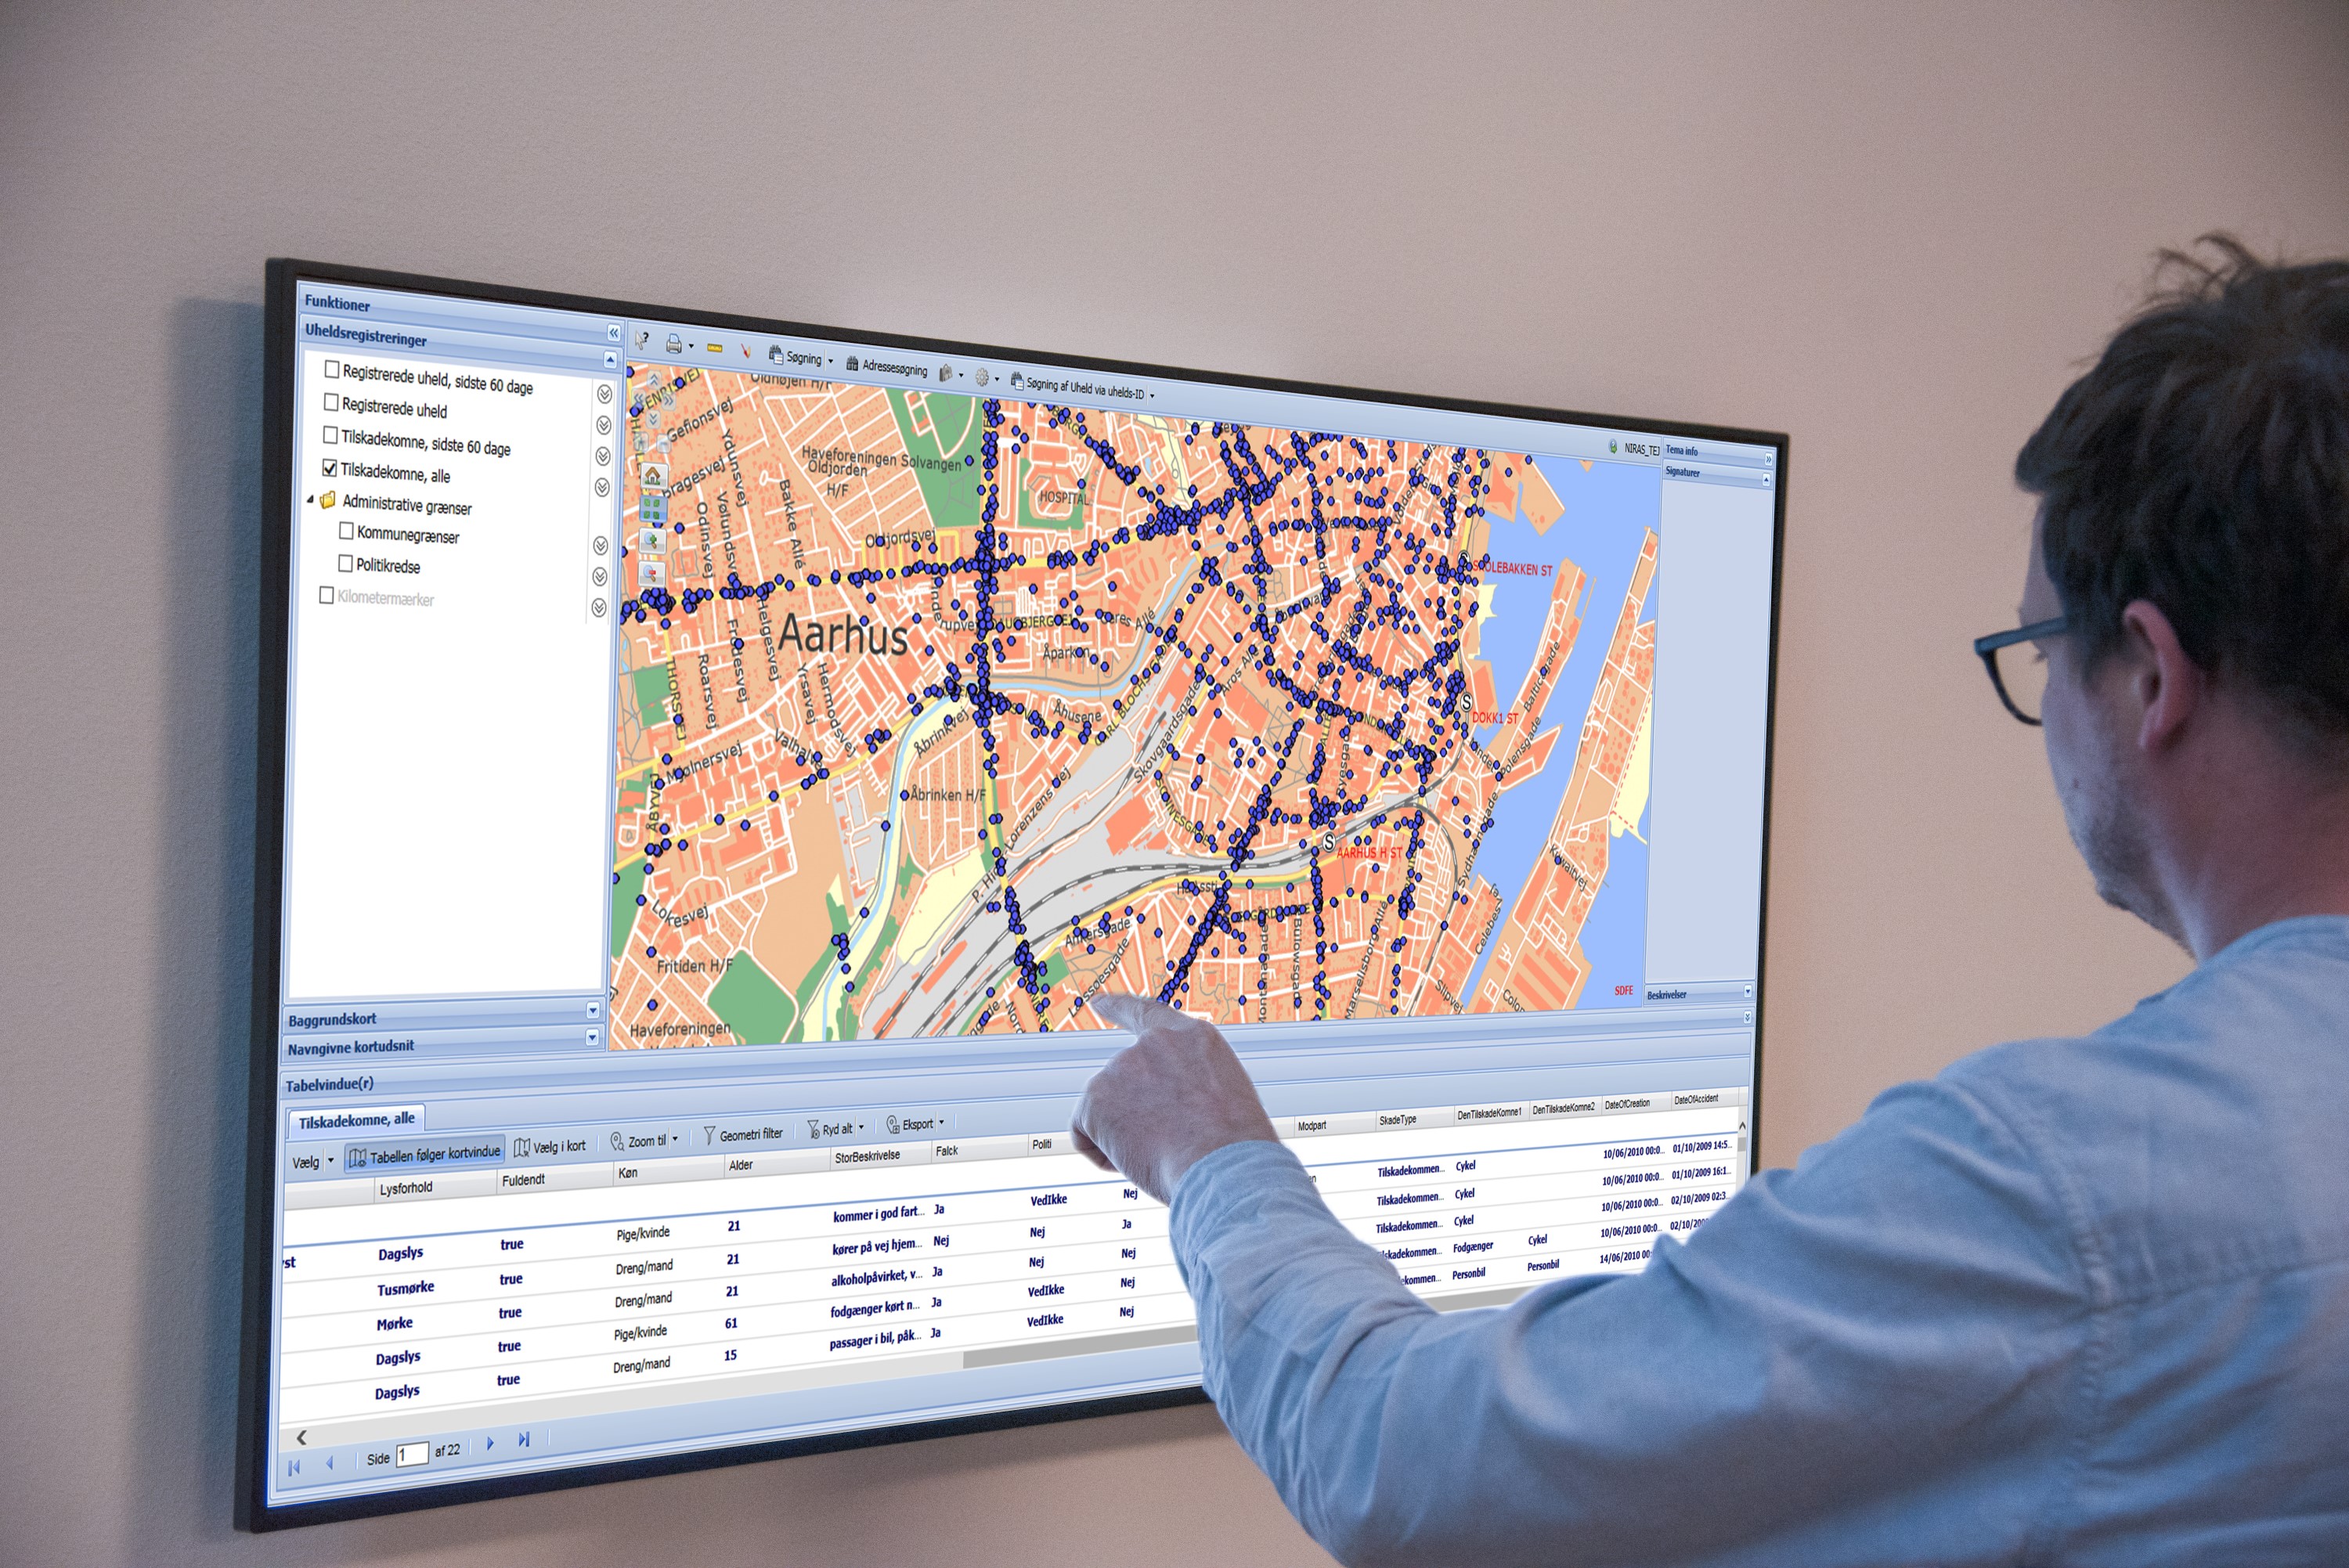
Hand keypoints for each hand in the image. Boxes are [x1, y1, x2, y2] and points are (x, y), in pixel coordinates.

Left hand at [1072, 994, 1280, 1203]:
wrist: (1224, 1168)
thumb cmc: (1234, 1150)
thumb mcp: (1225, 1097)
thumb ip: (1187, 1085)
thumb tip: (1164, 1111)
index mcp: (1193, 1038)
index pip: (1147, 1014)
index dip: (1119, 1008)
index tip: (1098, 1002)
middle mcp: (1154, 1042)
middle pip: (1124, 1081)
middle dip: (1135, 1115)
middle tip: (1170, 1145)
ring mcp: (1122, 1066)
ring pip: (1106, 1112)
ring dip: (1125, 1137)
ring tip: (1165, 1155)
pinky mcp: (1096, 1096)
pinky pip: (1084, 1133)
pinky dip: (1102, 1155)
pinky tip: (1133, 1162)